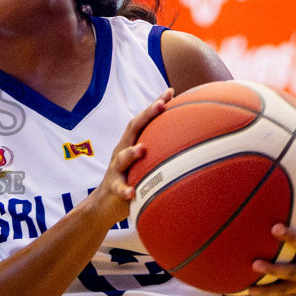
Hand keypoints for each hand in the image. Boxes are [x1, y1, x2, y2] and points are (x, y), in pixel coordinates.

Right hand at [77, 89, 170, 227]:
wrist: (103, 204)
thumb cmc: (130, 180)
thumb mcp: (144, 164)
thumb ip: (160, 153)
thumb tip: (192, 147)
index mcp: (130, 144)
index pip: (143, 120)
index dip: (155, 105)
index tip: (170, 91)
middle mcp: (121, 152)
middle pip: (132, 129)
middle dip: (146, 116)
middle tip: (160, 105)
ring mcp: (116, 169)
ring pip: (122, 157)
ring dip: (132, 153)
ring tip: (142, 149)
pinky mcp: (113, 188)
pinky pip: (119, 188)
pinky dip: (125, 189)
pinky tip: (132, 192)